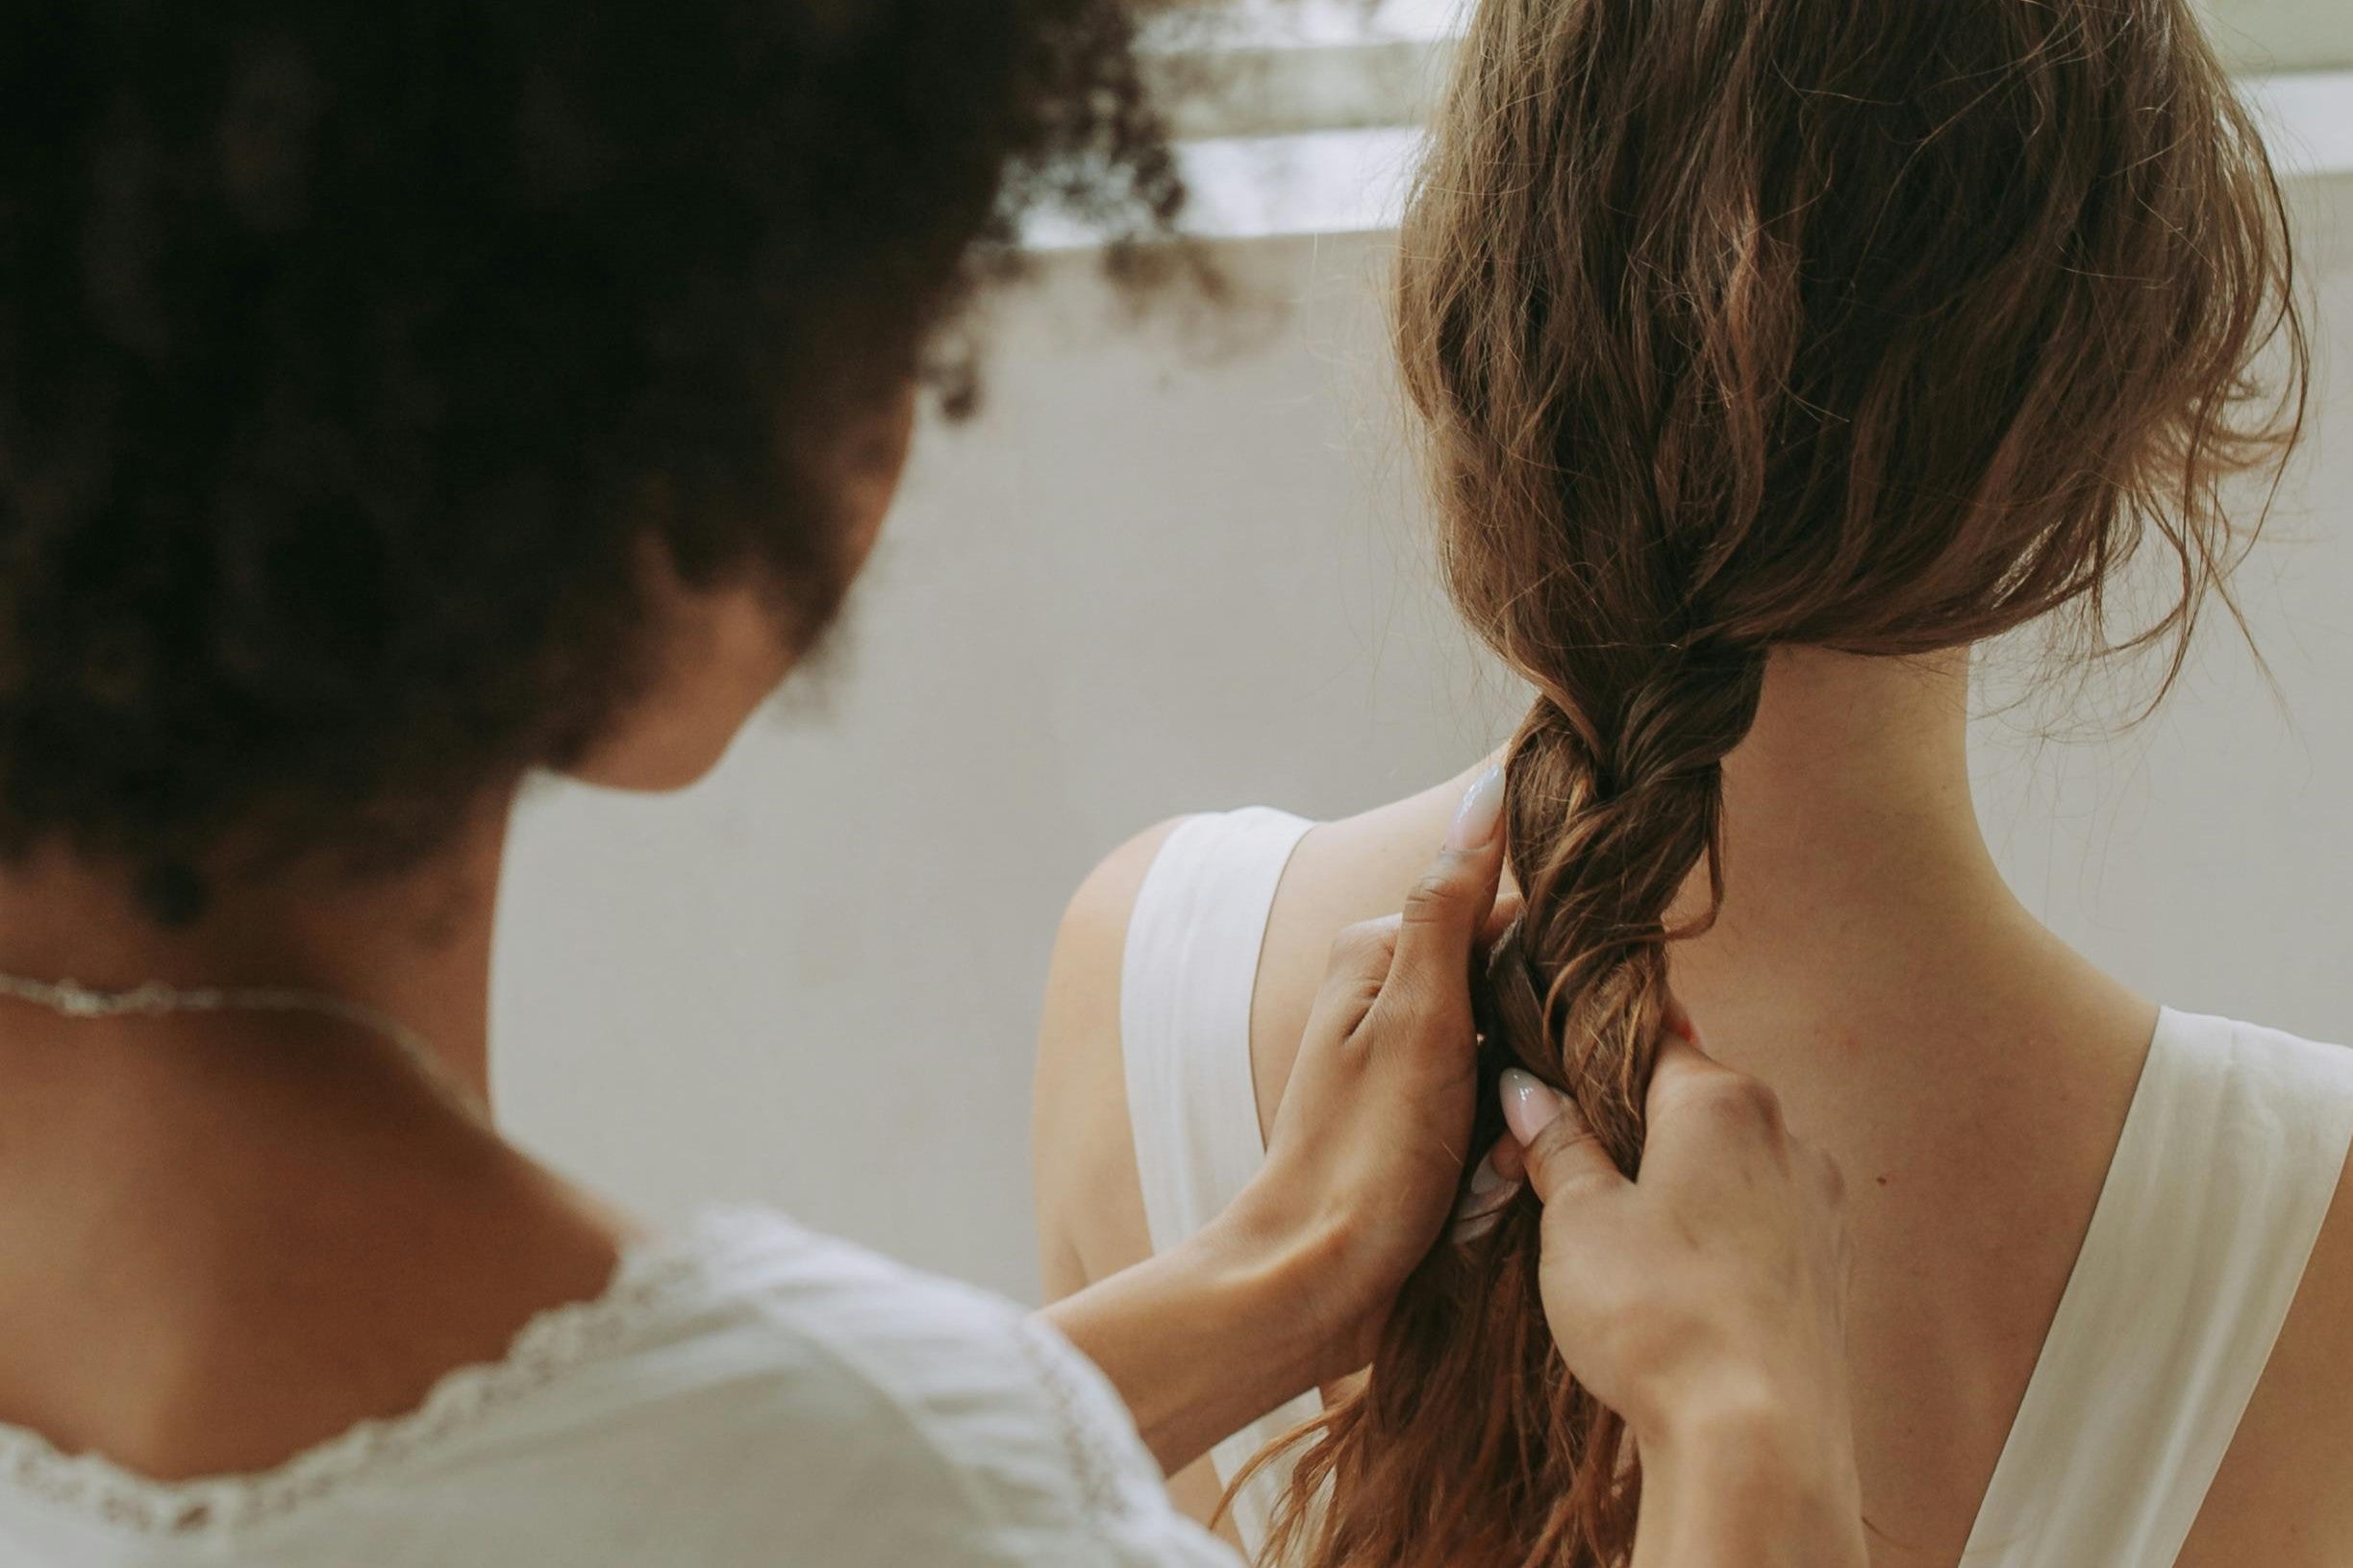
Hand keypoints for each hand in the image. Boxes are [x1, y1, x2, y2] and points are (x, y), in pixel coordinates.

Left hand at [1208, 766, 1510, 1384]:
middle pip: (1519, 994)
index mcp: (1382, 953)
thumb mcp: (1420, 1019)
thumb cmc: (1364, 1153)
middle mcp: (1392, 998)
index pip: (1511, 923)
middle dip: (1538, 1059)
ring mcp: (1410, 1064)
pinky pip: (1500, 1119)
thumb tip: (1491, 787)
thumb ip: (1453, 905)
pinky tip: (1486, 1192)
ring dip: (1523, 1117)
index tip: (1577, 1030)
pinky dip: (1505, 1154)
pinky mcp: (1426, 1124)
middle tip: (1507, 1122)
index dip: (1558, 974)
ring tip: (1489, 1168)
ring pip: (1519, 1062)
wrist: (1315, 1283)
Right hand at [1502, 1029, 1864, 1567]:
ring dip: (1670, 1185)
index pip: (1646, 1039)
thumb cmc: (1659, 1316)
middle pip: (1688, 1104)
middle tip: (1556, 1181)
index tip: (1539, 1101)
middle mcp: (1786, 1135)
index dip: (1581, 1065)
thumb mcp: (1577, 1220)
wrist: (1756, 1440)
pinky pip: (1757, 1220)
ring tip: (1612, 1245)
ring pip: (1725, 1165)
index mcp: (1723, 1101)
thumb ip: (1558, 1143)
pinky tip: (1670, 1284)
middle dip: (1622, 1132)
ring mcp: (1818, 1204)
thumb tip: (1529, 1090)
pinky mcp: (1828, 1267)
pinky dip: (1711, 1233)